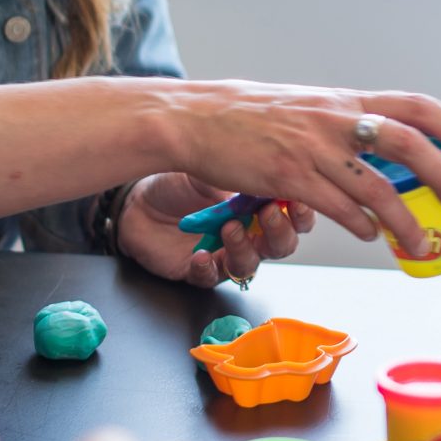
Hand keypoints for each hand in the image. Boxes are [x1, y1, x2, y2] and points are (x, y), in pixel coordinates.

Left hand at [113, 173, 314, 287]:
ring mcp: (224, 254)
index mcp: (258, 207)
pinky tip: (200, 254)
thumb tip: (272, 164)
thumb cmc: (178, 180)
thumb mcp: (213, 162)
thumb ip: (243, 168)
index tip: (297, 201)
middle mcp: (248, 234)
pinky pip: (212, 277)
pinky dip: (209, 267)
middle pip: (281, 245)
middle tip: (268, 214)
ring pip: (250, 265)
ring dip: (244, 248)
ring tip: (228, 229)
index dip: (301, 214)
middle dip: (279, 232)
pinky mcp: (200, 271)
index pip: (294, 217)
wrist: (139, 200)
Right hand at [161, 81, 440, 256]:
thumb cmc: (248, 115)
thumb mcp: (306, 107)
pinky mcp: (288, 176)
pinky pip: (337, 206)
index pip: (416, 106)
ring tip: (415, 243)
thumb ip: (343, 124)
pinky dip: (360, 225)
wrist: (194, 118)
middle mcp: (335, 120)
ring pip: (376, 188)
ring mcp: (312, 148)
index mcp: (344, 100)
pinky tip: (366, 234)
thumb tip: (381, 149)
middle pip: (408, 143)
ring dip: (403, 222)